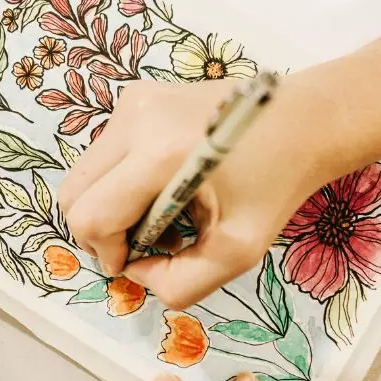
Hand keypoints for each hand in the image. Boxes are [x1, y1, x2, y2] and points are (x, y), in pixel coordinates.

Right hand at [58, 79, 330, 309]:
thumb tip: (135, 272)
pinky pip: (102, 153)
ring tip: (157, 217)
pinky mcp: (135, 96)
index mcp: (161, 154)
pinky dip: (119, 182)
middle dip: (98, 232)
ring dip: (108, 207)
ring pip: (84, 174)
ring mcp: (132, 102)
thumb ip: (180, 283)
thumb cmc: (278, 183)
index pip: (91, 215)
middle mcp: (136, 119)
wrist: (307, 119)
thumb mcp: (238, 251)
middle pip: (74, 193)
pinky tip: (160, 189)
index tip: (138, 261)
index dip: (105, 251)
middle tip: (140, 245)